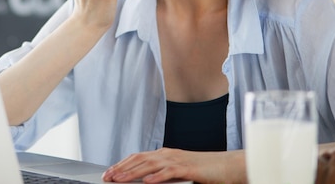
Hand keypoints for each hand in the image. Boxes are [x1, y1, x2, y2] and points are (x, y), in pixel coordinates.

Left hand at [102, 148, 246, 183]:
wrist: (227, 166)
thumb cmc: (204, 171)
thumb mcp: (178, 172)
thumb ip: (162, 174)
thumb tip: (145, 181)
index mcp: (164, 154)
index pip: (138, 157)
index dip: (122, 164)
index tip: (109, 172)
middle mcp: (168, 154)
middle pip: (139, 159)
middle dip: (121, 168)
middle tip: (107, 176)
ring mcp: (177, 160)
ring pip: (150, 165)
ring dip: (133, 173)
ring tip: (119, 179)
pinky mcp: (188, 168)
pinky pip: (169, 172)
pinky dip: (157, 176)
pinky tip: (147, 182)